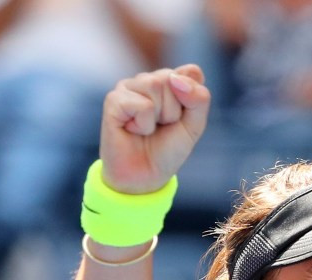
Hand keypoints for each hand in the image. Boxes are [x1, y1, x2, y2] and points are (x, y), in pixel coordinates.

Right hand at [99, 64, 210, 193]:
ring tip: (148, 128)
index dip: (193, 100)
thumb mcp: (194, 125)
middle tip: (162, 126)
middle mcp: (147, 79)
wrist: (145, 175)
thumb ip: (198, 98)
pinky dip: (144, 124)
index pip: (191, 73)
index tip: (182, 118)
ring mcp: (127, 88)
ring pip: (155, 85)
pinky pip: (142, 105)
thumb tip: (175, 78)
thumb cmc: (168, 149)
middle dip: (174, 110)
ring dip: (160, 116)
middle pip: (172, 78)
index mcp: (169, 80)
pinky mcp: (113, 100)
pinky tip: (134, 130)